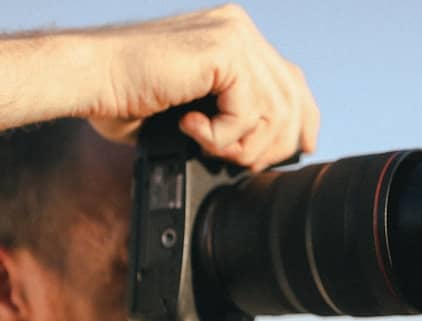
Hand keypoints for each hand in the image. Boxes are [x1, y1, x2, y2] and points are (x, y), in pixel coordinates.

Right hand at [84, 4, 319, 169]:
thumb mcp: (198, 108)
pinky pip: (248, 112)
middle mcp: (240, 31)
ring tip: (206, 144)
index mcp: (236, 40)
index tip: (303, 148)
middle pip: (291, 98)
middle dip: (274, 144)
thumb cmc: (129, 97)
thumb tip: (274, 146)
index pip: (292, 80)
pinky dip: (221, 135)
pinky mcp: (223, 50)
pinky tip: (190, 127)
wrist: (88, 79)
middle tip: (240, 161)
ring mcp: (234, 36)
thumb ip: (234, 113)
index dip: (304, 118)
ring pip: (274, 111)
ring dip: (241, 144)